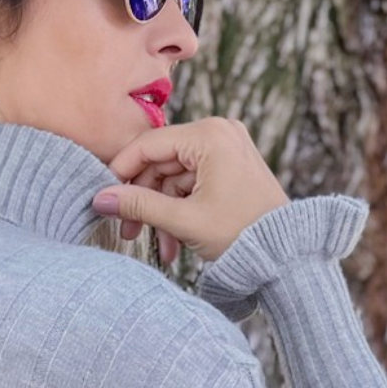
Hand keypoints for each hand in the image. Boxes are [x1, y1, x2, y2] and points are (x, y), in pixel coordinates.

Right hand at [92, 116, 290, 265]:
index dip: (121, 172)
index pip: (149, 145)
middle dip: (144, 201)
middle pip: (161, 162)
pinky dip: (181, 211)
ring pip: (175, 178)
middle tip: (128, 231)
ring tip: (162, 248)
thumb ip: (139, 206)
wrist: (287, 254)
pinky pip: (193, 185)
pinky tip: (177, 242)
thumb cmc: (242, 235)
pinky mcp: (231, 167)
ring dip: (163, 213)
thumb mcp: (184, 220)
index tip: (102, 197)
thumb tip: (100, 199)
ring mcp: (227, 149)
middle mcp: (219, 132)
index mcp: (210, 135)